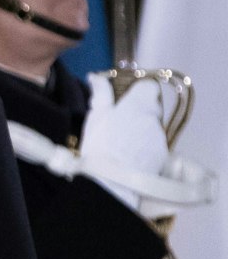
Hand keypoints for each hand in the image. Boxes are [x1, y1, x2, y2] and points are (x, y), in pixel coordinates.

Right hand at [82, 73, 169, 205]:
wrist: (113, 182)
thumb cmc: (101, 145)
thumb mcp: (96, 116)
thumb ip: (100, 93)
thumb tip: (96, 76)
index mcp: (139, 104)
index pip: (149, 86)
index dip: (137, 90)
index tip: (124, 98)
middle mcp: (154, 118)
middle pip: (151, 107)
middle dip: (138, 112)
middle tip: (117, 124)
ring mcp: (160, 138)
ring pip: (153, 127)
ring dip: (141, 130)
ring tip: (121, 145)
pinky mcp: (162, 156)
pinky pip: (154, 145)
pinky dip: (144, 148)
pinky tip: (129, 158)